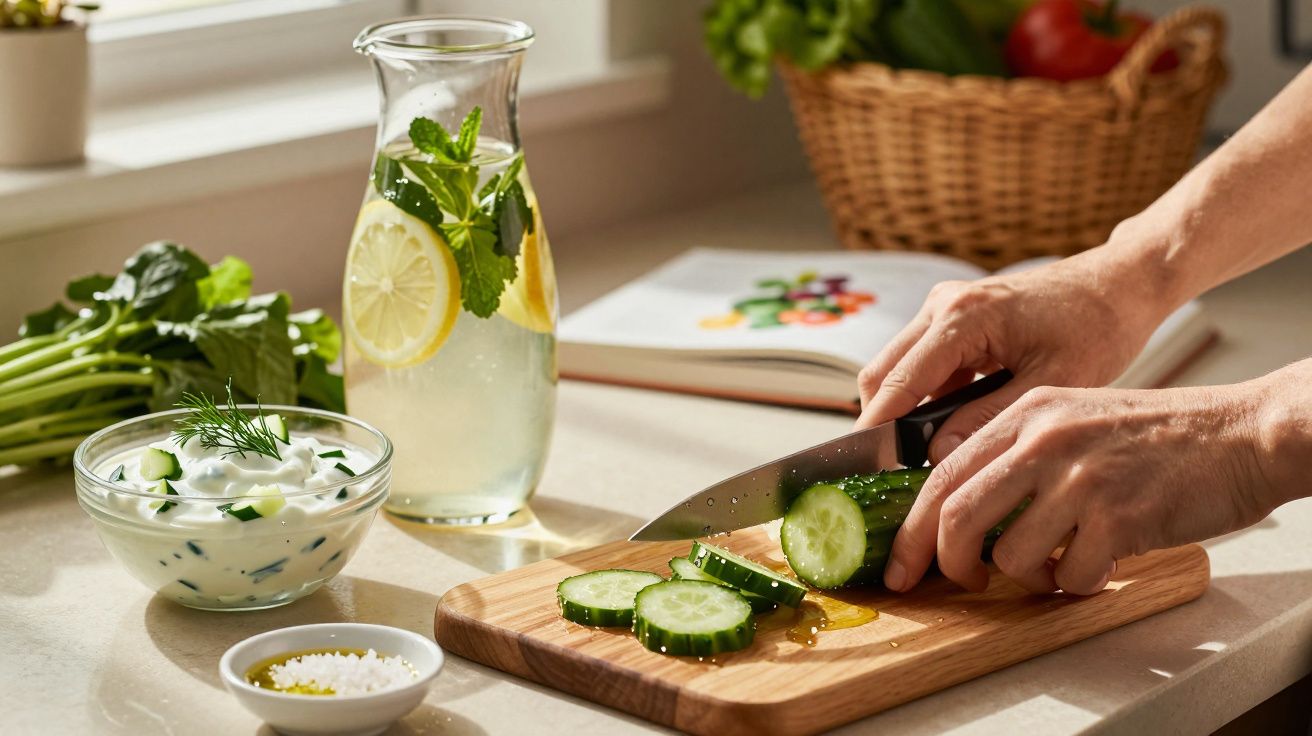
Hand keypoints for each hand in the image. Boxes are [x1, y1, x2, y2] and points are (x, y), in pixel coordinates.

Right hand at [856, 248, 1171, 460]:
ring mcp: (943, 308)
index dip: (878, 431)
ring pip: (895, 369)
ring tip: (927, 456)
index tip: (868, 473)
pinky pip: (921, 364)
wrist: (1118, 284)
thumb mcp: (1049, 383)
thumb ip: (986, 419)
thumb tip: (936, 458)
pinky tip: (953, 427)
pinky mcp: (953, 317)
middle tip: (897, 473)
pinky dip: (926, 397)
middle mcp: (941, 305)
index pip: (896, 383)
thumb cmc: (1097, 326)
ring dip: (905, 411)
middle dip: (884, 424)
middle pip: (880, 375)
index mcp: (962, 316)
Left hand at [883, 378, 1287, 594]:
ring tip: (1055, 565)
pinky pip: (1072, 575)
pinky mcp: (1119, 515)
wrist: (1241, 432)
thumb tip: (961, 511)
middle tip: (956, 583)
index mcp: (1025, 414)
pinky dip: (1078, 584)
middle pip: (956, 515)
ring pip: (1011, 555)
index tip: (901, 563)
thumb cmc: (1158, 434)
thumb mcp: (1072, 419)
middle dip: (944, 563)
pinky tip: (1098, 564)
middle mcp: (1044, 439)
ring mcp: (1080, 477)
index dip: (913, 529)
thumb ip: (1016, 454)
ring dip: (1027, 577)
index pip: (941, 475)